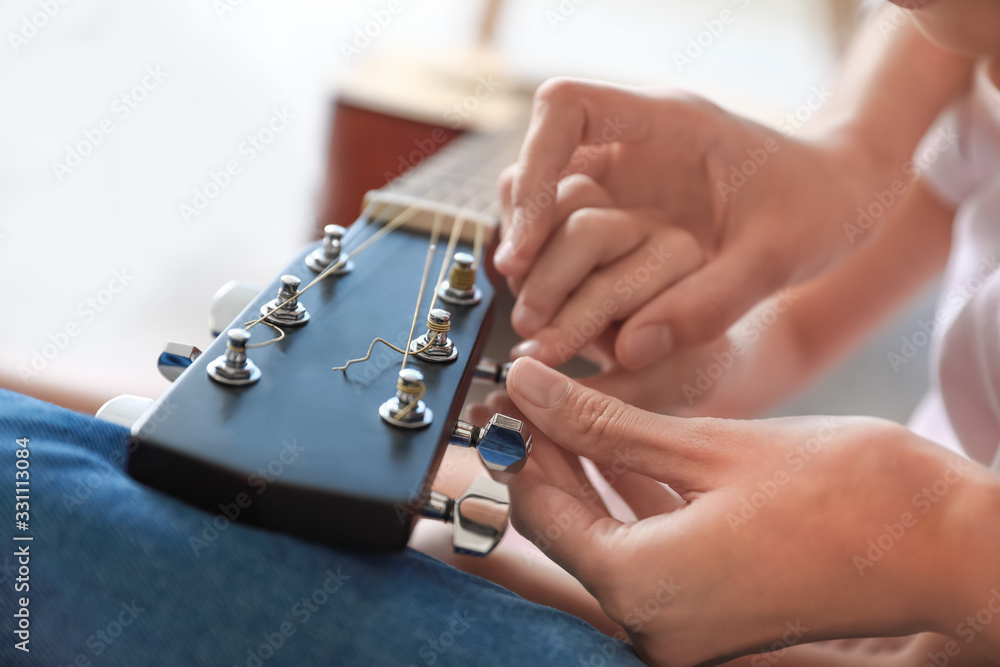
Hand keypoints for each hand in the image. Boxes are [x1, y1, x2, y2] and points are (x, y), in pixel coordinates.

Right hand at [495, 78, 872, 369]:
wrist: (842, 198)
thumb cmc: (822, 207)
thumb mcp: (780, 257)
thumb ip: (712, 303)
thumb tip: (631, 350)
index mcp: (668, 123)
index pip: (566, 107)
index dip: (534, 167)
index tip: (529, 242)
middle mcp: (633, 144)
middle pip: (536, 161)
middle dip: (522, 226)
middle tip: (523, 289)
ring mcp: (624, 177)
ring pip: (540, 198)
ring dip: (532, 252)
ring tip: (538, 313)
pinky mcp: (623, 211)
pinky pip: (565, 232)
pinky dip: (555, 269)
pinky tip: (565, 312)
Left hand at [499, 357, 997, 665]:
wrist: (955, 547)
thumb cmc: (851, 496)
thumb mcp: (710, 446)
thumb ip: (606, 425)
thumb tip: (530, 390)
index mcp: (644, 588)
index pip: (541, 512)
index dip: (518, 446)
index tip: (511, 393)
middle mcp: (657, 624)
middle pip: (570, 528)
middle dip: (549, 458)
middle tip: (535, 393)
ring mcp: (688, 625)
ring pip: (609, 536)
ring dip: (589, 475)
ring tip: (570, 408)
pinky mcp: (717, 611)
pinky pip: (652, 551)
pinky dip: (634, 501)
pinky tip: (622, 449)